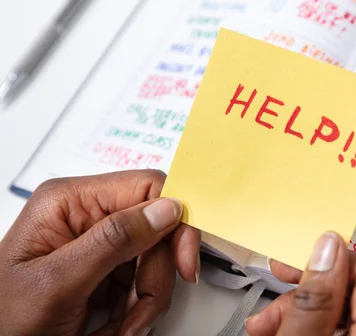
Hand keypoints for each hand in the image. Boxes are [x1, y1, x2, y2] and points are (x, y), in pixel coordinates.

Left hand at [0, 170, 200, 335]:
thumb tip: (166, 208)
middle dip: (155, 274)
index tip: (183, 260)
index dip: (175, 220)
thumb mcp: (57, 282)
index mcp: (71, 201)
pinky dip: (139, 307)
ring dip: (148, 297)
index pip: (147, 188)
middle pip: (157, 230)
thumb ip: (113, 240)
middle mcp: (88, 215)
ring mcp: (99, 244)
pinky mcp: (106, 269)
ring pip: (156, 258)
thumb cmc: (3, 320)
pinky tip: (116, 323)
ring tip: (121, 324)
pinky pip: (144, 280)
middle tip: (140, 309)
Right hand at [245, 231, 355, 334]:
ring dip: (300, 312)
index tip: (294, 265)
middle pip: (353, 290)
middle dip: (304, 292)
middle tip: (272, 305)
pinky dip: (310, 327)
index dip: (330, 263)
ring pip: (341, 311)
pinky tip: (281, 332)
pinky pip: (339, 328)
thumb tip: (326, 246)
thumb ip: (314, 300)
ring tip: (266, 327)